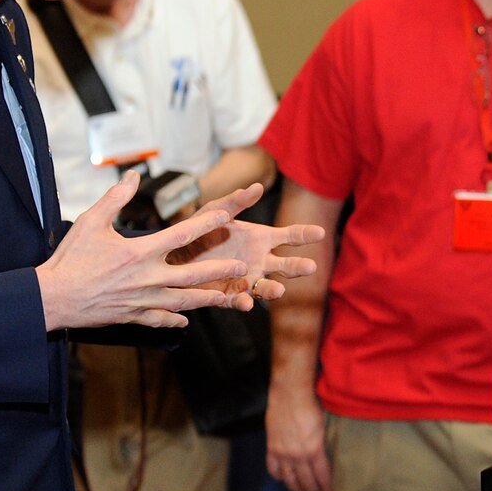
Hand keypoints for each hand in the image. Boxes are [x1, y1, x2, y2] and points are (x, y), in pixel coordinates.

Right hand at [37, 171, 246, 329]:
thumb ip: (115, 198)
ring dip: (207, 299)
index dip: (206, 225)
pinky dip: (174, 320)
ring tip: (226, 297)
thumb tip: (133, 175)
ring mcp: (143, 300)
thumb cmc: (70, 258)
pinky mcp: (133, 316)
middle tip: (241, 267)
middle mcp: (147, 278)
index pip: (181, 235)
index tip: (227, 217)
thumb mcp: (91, 222)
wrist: (52, 297)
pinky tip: (186, 320)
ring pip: (184, 301)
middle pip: (193, 274)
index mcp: (139, 252)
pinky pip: (161, 319)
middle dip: (219, 270)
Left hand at [164, 183, 326, 306]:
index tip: (319, 233)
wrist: (172, 256)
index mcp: (260, 239)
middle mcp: (258, 261)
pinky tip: (247, 303)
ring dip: (274, 290)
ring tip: (279, 290)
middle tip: (310, 266)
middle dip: (299, 267)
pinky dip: (245, 303)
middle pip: (286, 266)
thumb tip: (258, 186)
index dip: (305, 234)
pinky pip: (241, 302)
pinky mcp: (229, 296)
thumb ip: (235, 202)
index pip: (289, 236)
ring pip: (268, 287)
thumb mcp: (214, 211)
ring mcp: (246, 280)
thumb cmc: (196, 231)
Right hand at [266, 380, 330, 490]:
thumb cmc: (311, 405)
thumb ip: (323, 444)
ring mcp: (282, 452)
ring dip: (295, 488)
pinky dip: (277, 476)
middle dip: (313, 490)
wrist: (290, 393)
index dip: (325, 486)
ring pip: (288, 478)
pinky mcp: (271, 446)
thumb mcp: (324, 426)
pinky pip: (272, 468)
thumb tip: (326, 455)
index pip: (321, 475)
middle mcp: (297, 455)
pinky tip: (282, 478)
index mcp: (314, 450)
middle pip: (305, 480)